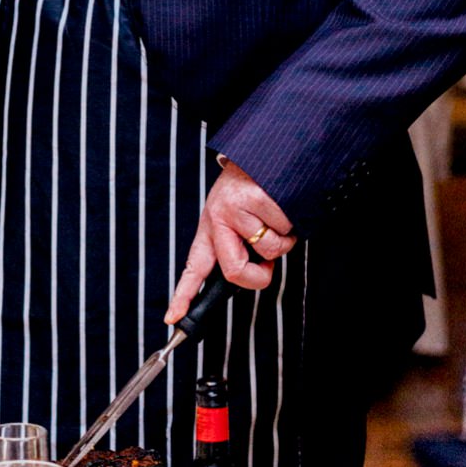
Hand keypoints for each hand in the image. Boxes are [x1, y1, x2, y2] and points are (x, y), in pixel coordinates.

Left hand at [165, 160, 296, 320]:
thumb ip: (239, 243)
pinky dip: (293, 222)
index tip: (172, 318)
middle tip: (267, 267)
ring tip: (277, 215)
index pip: (194, 266)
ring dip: (284, 239)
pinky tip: (283, 203)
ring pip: (269, 250)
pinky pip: (285, 230)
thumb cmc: (255, 185)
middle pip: (235, 271)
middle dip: (259, 277)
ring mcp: (238, 209)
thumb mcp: (237, 213)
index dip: (183, 296)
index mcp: (211, 225)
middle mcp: (218, 218)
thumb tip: (256, 272)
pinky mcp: (258, 198)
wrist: (266, 148)